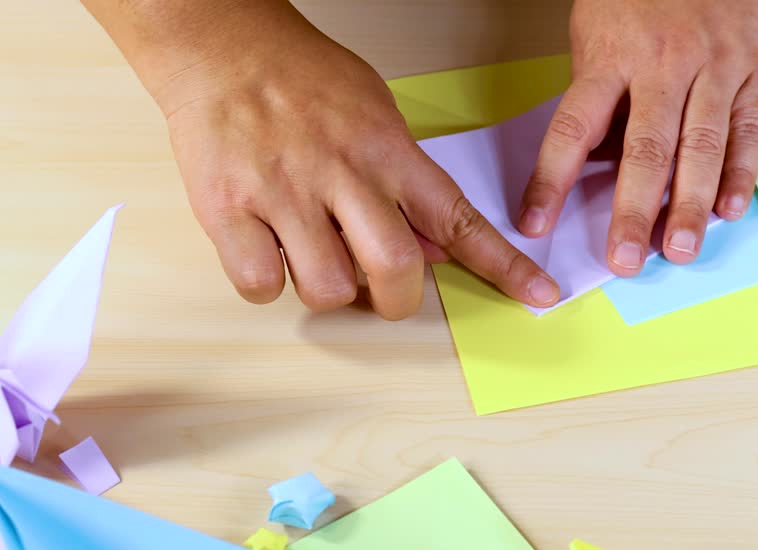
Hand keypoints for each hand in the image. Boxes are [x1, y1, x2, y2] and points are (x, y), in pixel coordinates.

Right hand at [89, 1, 559, 317]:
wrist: (218, 42)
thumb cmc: (301, 78)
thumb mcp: (375, 114)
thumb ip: (405, 183)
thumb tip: (433, 250)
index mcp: (386, 151)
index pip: (458, 218)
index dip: (503, 265)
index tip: (539, 296)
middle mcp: (341, 173)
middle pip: (395, 270)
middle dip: (397, 300)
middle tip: (383, 291)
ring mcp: (282, 192)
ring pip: (328, 287)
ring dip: (328, 290)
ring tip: (312, 254)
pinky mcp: (225, 208)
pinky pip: (261, 283)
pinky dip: (268, 283)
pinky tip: (267, 250)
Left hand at [518, 0, 757, 275]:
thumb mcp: (598, 28)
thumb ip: (600, 94)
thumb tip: (596, 164)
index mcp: (612, 53)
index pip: (573, 127)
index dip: (552, 180)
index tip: (535, 223)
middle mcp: (665, 63)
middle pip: (645, 148)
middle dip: (633, 211)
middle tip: (624, 261)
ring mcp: (718, 65)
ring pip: (702, 146)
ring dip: (689, 206)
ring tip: (678, 250)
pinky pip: (749, 130)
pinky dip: (741, 174)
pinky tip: (728, 211)